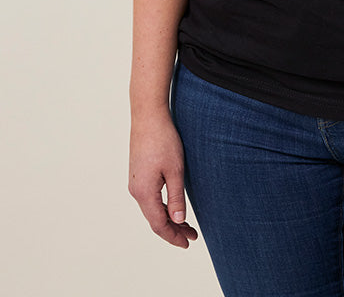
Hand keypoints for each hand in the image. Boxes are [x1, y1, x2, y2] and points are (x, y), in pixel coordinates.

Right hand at [128, 109, 198, 247]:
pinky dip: (162, 207)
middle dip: (173, 229)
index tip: (187, 243)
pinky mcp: (138, 174)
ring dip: (168, 218)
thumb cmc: (163, 140)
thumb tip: (178, 220)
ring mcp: (135, 182)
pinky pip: (149, 198)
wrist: (148, 116)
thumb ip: (176, 197)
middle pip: (154, 219)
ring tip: (186, 224)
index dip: (173, 236)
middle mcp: (136, 191)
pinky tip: (173, 206)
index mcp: (144, 192)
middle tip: (192, 236)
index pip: (159, 224)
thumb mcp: (175, 170)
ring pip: (152, 209)